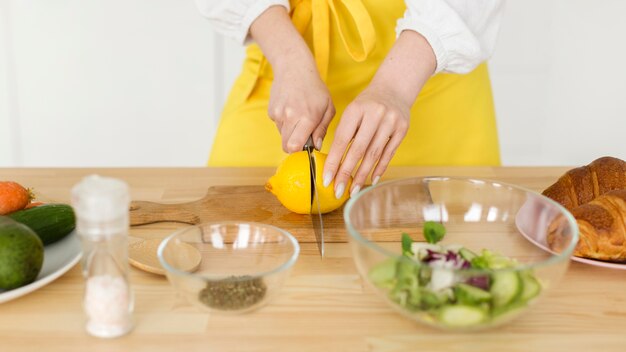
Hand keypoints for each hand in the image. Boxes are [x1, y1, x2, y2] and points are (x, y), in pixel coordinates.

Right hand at [250, 5, 333, 151]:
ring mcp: (278, 113)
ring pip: (282, 136)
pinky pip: (278, 126)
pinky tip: (291, 110)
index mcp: (307, 117)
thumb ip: (322, 129)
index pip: (294, 146)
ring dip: (290, 132)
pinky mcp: (271, 111)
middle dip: (294, 145)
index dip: (300, 151)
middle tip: (303, 136)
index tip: (307, 148)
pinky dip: (284, 123)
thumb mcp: (328, 108)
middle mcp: (290, 116)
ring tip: (299, 117)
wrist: (294, 68)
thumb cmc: (315, 89)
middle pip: (286, 146)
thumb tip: (317, 147)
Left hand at [323, 86, 409, 198]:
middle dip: (346, 173)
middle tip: (338, 190)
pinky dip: (380, 168)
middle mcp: (374, 115)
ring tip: (353, 190)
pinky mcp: (402, 129)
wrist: (393, 88)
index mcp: (356, 109)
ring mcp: (390, 122)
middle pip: (358, 150)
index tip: (326, 179)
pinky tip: (371, 180)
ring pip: (374, 154)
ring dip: (362, 174)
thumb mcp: (352, 112)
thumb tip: (332, 163)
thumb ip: (343, 133)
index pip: (342, 140)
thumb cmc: (366, 104)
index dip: (333, 161)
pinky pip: (389, 153)